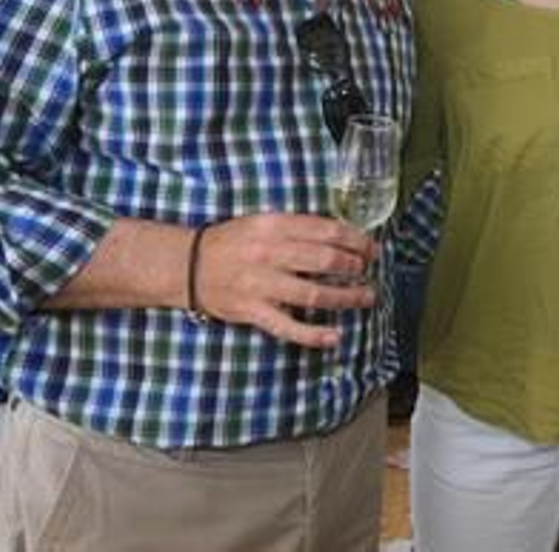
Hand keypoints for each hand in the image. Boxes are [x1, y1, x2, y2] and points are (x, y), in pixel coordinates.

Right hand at [193, 213, 377, 348]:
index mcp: (274, 226)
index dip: (356, 240)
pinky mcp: (252, 311)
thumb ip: (298, 227)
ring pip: (314, 293)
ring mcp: (260, 285)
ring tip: (367, 296)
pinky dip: (313, 334)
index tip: (371, 247)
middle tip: (368, 270)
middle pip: (325, 260)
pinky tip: (335, 336)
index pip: (326, 231)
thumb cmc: (232, 242)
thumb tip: (342, 236)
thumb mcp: (263, 221)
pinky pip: (287, 326)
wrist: (188, 265)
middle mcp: (268, 254)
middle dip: (355, 266)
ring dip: (346, 296)